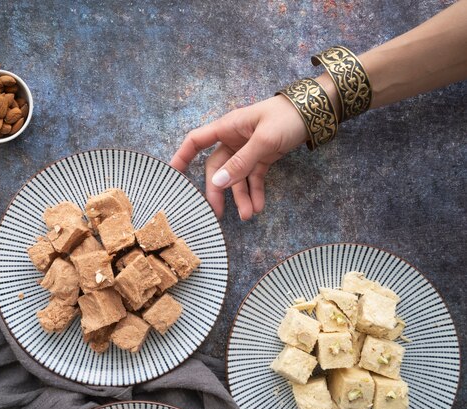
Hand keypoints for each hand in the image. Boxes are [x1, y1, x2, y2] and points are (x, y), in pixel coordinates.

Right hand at [171, 95, 308, 219]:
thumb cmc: (287, 118)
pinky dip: (255, 192)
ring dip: (240, 196)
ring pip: (236, 177)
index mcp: (227, 128)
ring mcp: (247, 150)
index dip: (182, 156)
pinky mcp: (262, 157)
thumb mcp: (263, 141)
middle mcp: (233, 140)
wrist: (316, 112)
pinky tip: (259, 206)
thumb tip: (218, 183)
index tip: (172, 175)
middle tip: (218, 213)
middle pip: (217, 168)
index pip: (196, 141)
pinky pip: (253, 178)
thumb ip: (241, 163)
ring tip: (249, 215)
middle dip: (218, 190)